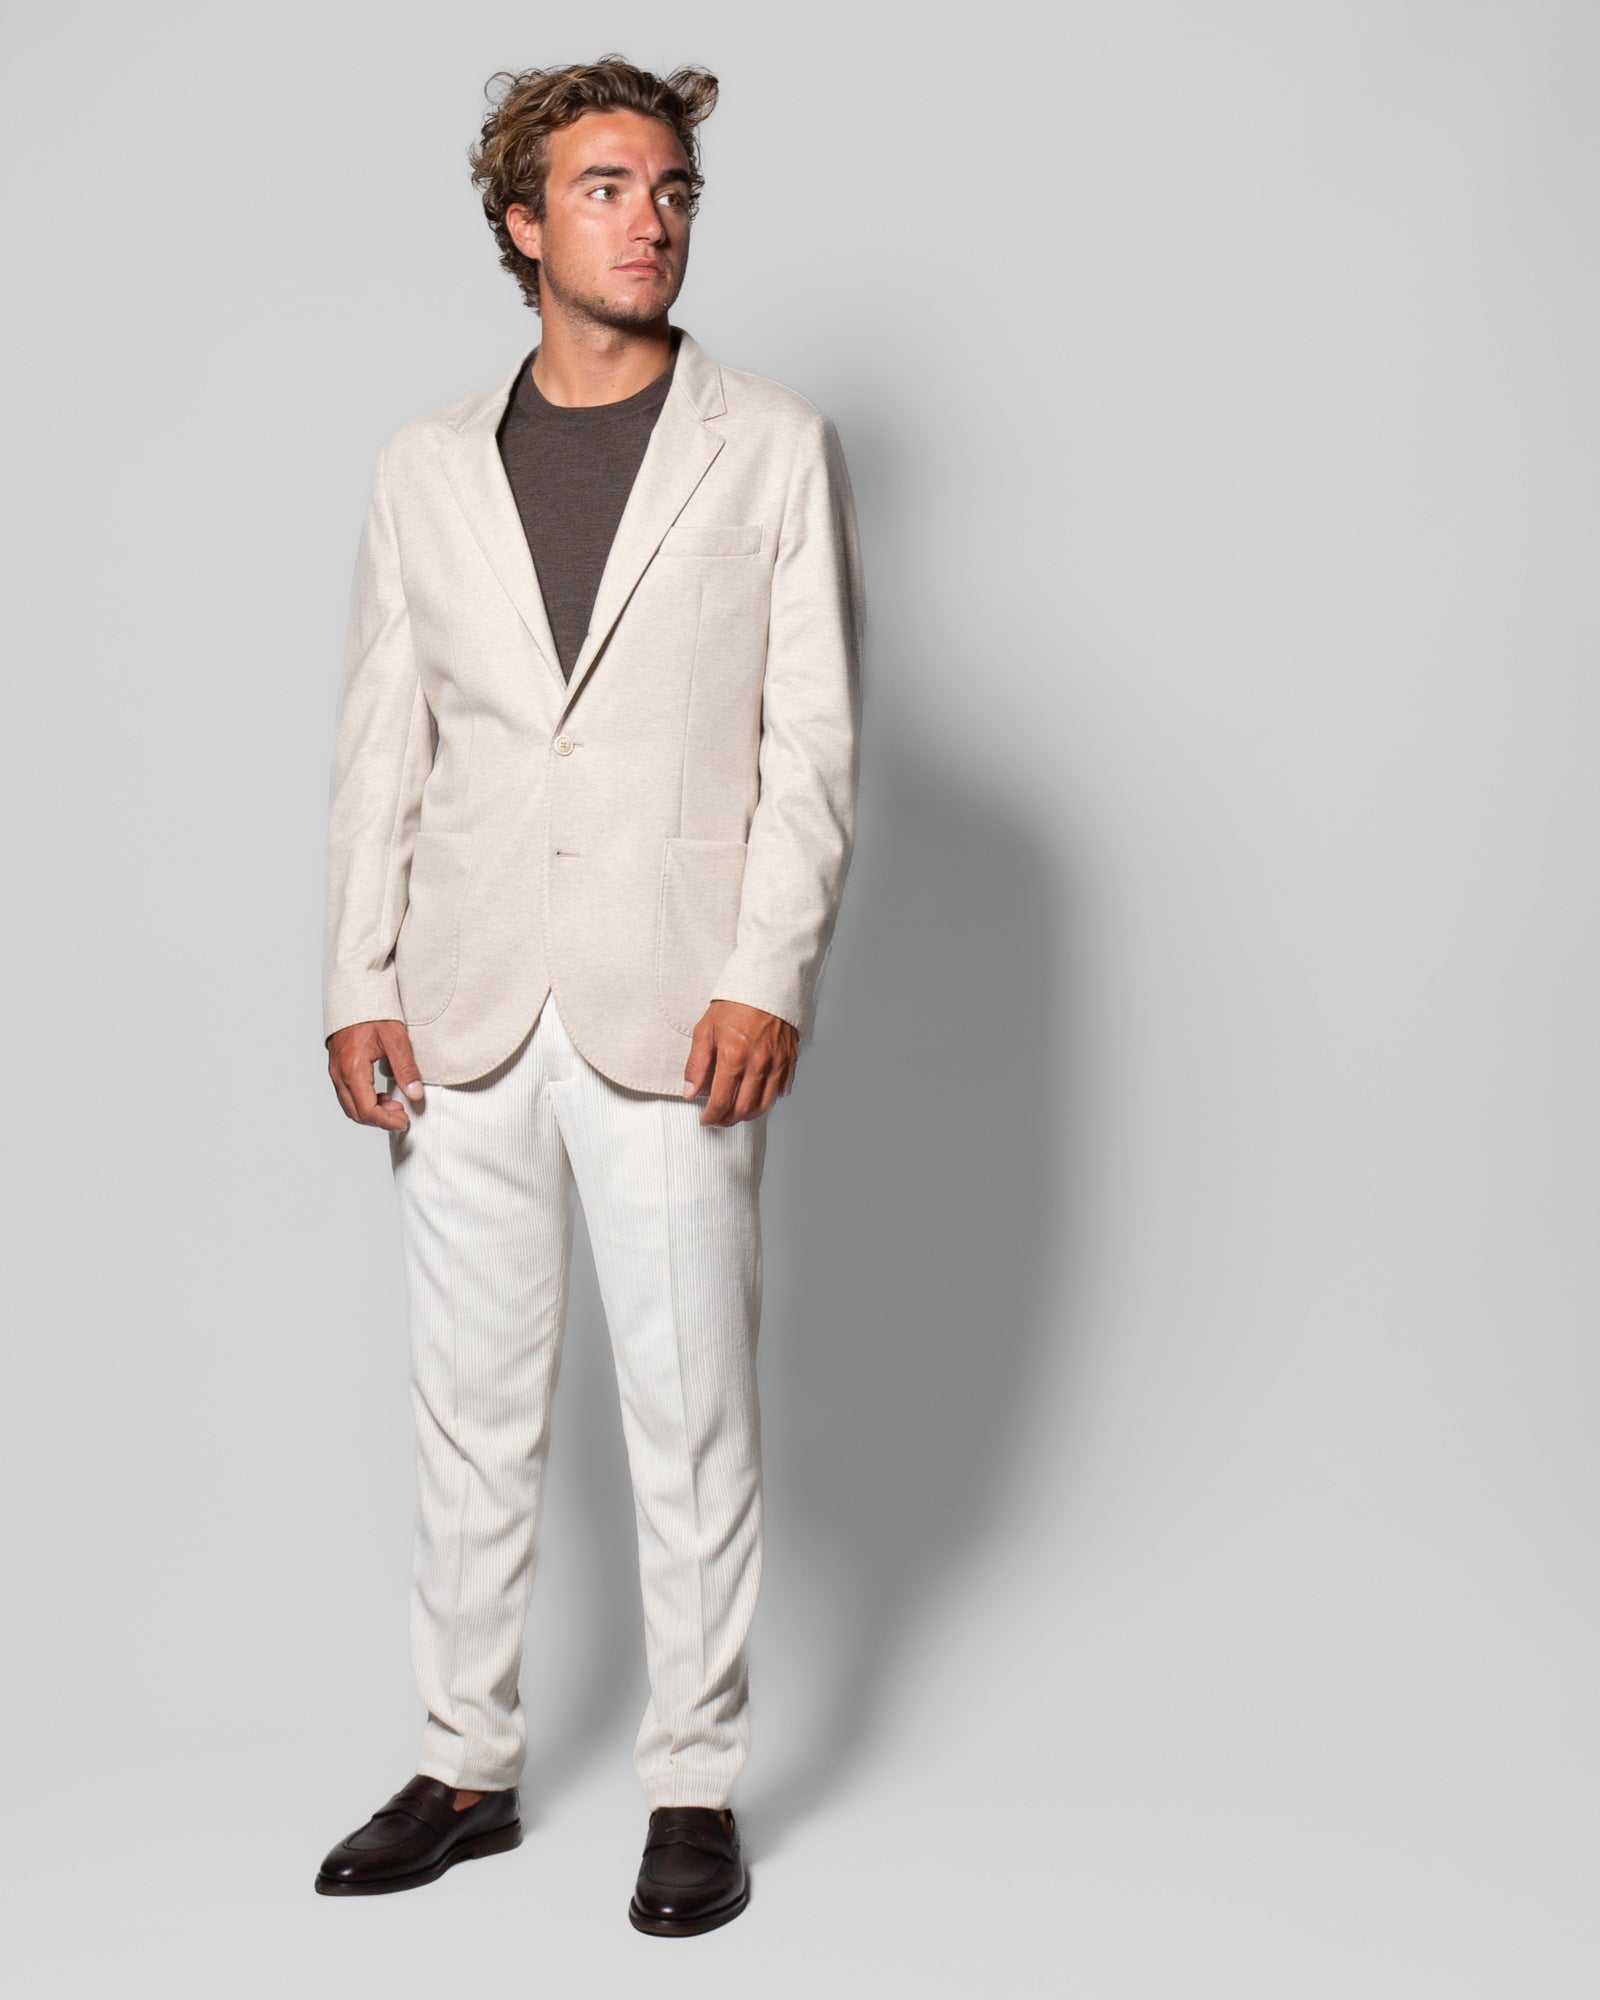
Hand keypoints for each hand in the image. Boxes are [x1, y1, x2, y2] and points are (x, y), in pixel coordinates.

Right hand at [326, 1019, 424, 1131]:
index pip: (367, 1109)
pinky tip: (381, 1095)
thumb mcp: (395, 1038)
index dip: (386, 1121)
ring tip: (394, 1104)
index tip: (404, 1121)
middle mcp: (339, 1073)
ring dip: (371, 1112)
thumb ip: (406, 1068)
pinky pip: (347, 1095)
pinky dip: (363, 1102)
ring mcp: (335, 1071)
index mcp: (353, 1068)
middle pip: (356, 1112)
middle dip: (380, 1119)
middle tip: (402, 1114)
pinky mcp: (337, 1068)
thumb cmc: (373, 1012)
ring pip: (349, 1106)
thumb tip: (415, 1094)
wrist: (354, 994)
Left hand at [683, 1000, 796, 1125]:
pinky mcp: (790, 1059)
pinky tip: (757, 1095)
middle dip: (728, 1120)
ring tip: (736, 1112)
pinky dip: (768, 1099)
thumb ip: (696, 1064)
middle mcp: (758, 1064)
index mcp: (734, 1056)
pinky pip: (781, 1090)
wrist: (766, 982)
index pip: (721, 1101)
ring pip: (764, 1105)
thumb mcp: (706, 1029)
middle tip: (719, 1118)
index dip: (711, 1116)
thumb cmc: (735, 1003)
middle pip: (743, 1109)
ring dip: (748, 1115)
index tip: (705, 1119)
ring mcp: (777, 1063)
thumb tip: (689, 1092)